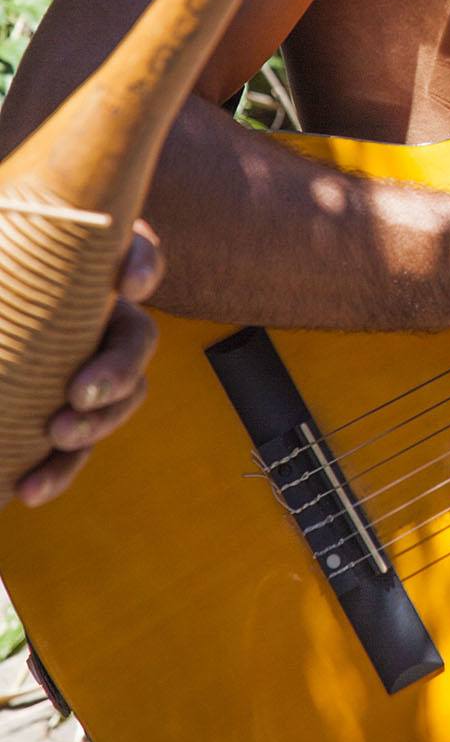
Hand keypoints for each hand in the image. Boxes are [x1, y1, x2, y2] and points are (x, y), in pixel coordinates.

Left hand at [15, 221, 163, 507]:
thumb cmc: (3, 269)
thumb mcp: (4, 258)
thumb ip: (3, 257)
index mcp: (90, 271)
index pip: (137, 252)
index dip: (143, 265)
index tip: (131, 284)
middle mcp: (101, 318)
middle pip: (135, 340)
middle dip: (117, 370)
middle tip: (79, 392)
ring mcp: (88, 368)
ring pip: (121, 398)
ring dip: (96, 424)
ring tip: (59, 438)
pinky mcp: (65, 415)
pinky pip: (77, 446)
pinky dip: (58, 470)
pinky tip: (28, 489)